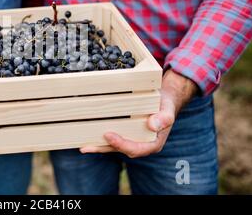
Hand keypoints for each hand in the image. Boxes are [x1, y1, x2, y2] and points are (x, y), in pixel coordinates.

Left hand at [80, 69, 197, 157]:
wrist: (163, 101)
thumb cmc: (165, 105)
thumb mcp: (167, 109)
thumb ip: (164, 118)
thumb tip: (153, 125)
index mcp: (154, 143)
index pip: (137, 149)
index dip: (122, 144)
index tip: (109, 136)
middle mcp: (142, 144)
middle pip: (122, 150)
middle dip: (106, 148)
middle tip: (89, 146)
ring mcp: (133, 140)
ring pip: (115, 147)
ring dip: (100, 147)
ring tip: (84, 148)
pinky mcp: (126, 135)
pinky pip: (113, 140)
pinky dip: (101, 141)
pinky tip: (87, 140)